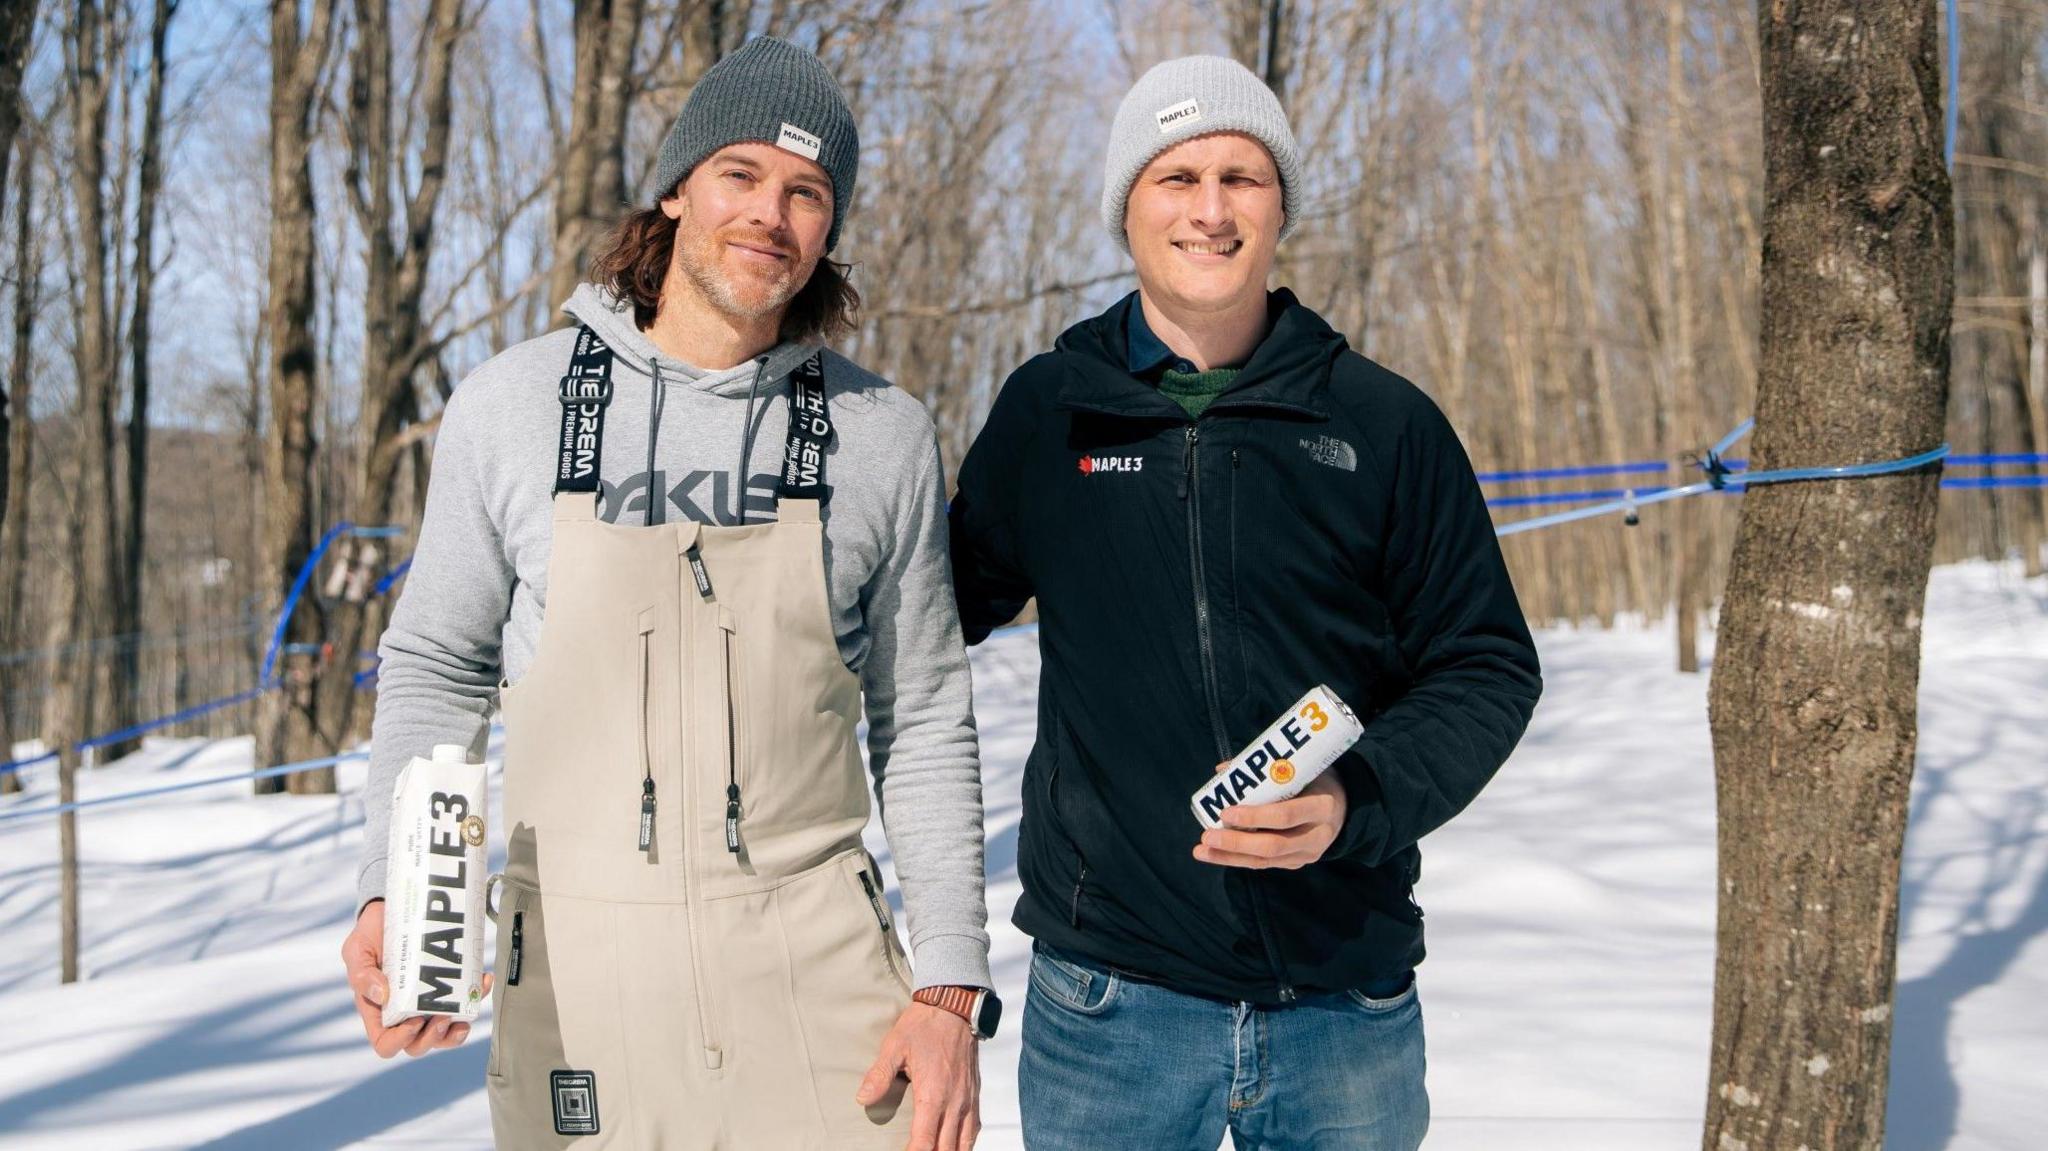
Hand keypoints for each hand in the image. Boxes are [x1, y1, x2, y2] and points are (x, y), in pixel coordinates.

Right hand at [341, 898, 491, 1057]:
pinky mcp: (449, 987)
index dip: (400, 1041)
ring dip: (456, 1032)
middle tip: (443, 1017)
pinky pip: (466, 1001)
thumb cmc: (370, 936)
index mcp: (379, 1011)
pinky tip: (484, 980)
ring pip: (445, 1034)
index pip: (386, 1043)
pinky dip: (478, 995)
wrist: (394, 911)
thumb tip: (382, 995)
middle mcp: (404, 1013)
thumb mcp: (357, 951)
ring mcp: (428, 1003)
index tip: (413, 1022)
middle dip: (433, 1038)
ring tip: (465, 1014)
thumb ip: (362, 974)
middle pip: (419, 1045)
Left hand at [854, 1000, 980, 1150]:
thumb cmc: (924, 1025)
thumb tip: (862, 1098)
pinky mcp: (974, 1093)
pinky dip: (965, 1143)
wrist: (954, 1007)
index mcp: (933, 1094)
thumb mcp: (895, 1046)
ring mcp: (967, 1099)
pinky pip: (974, 1127)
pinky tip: (956, 1146)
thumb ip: (880, 1075)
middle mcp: (954, 1101)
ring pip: (964, 1142)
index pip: (924, 1141)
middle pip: (945, 1148)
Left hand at [1193, 761, 1348, 869]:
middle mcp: (1317, 836)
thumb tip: (1222, 770)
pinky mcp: (1297, 863)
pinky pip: (1265, 865)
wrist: (1347, 807)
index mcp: (1321, 806)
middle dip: (1236, 842)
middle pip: (1273, 845)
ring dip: (1230, 857)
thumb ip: (1265, 768)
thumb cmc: (1316, 780)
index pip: (1285, 816)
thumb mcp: (1301, 768)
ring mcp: (1308, 854)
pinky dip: (1238, 860)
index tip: (1226, 811)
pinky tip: (1216, 854)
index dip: (1255, 817)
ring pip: (1265, 861)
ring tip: (1201, 850)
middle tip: (1207, 834)